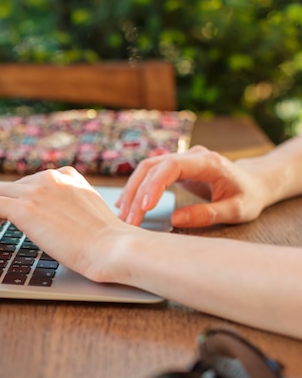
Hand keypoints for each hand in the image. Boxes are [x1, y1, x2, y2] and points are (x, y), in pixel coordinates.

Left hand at [0, 166, 136, 282]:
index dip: (15, 200)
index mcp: (67, 177)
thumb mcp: (90, 214)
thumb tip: (57, 223)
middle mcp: (50, 178)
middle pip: (10, 188)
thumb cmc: (108, 242)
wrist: (113, 248)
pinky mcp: (24, 208)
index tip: (8, 214)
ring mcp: (36, 191)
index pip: (30, 183)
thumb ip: (72, 209)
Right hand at [116, 145, 267, 227]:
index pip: (172, 166)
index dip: (155, 185)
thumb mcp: (236, 210)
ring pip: (146, 169)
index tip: (145, 208)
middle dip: (137, 194)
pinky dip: (136, 189)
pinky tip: (125, 205)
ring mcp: (180, 159)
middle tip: (129, 221)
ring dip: (132, 192)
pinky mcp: (173, 167)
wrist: (253, 182)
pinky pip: (149, 174)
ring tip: (123, 216)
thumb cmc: (248, 196)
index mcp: (208, 162)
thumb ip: (207, 214)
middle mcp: (190, 155)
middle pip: (152, 167)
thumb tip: (175, 219)